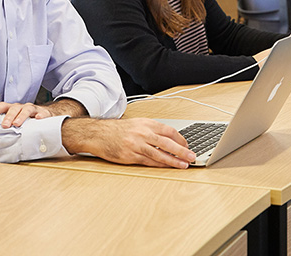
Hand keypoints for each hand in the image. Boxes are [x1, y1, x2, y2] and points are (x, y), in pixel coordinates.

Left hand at [0, 101, 52, 128]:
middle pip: (14, 108)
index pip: (3, 106)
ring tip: (17, 124)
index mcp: (14, 108)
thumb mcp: (16, 120)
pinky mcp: (43, 113)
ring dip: (21, 116)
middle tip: (5, 125)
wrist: (46, 114)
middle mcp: (22, 107)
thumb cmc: (28, 119)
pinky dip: (40, 115)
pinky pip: (42, 113)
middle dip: (8, 117)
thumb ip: (7, 124)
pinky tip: (38, 118)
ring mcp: (33, 109)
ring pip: (26, 110)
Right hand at [62, 118, 195, 168]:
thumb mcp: (136, 124)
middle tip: (192, 156)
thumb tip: (169, 140)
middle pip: (167, 143)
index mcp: (146, 123)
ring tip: (183, 165)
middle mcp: (142, 133)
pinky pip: (148, 161)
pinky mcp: (130, 156)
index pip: (169, 130)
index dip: (180, 139)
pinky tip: (167, 167)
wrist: (98, 134)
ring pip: (159, 154)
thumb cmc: (117, 130)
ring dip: (173, 160)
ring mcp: (136, 145)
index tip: (187, 145)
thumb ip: (152, 130)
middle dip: (182, 151)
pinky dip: (159, 165)